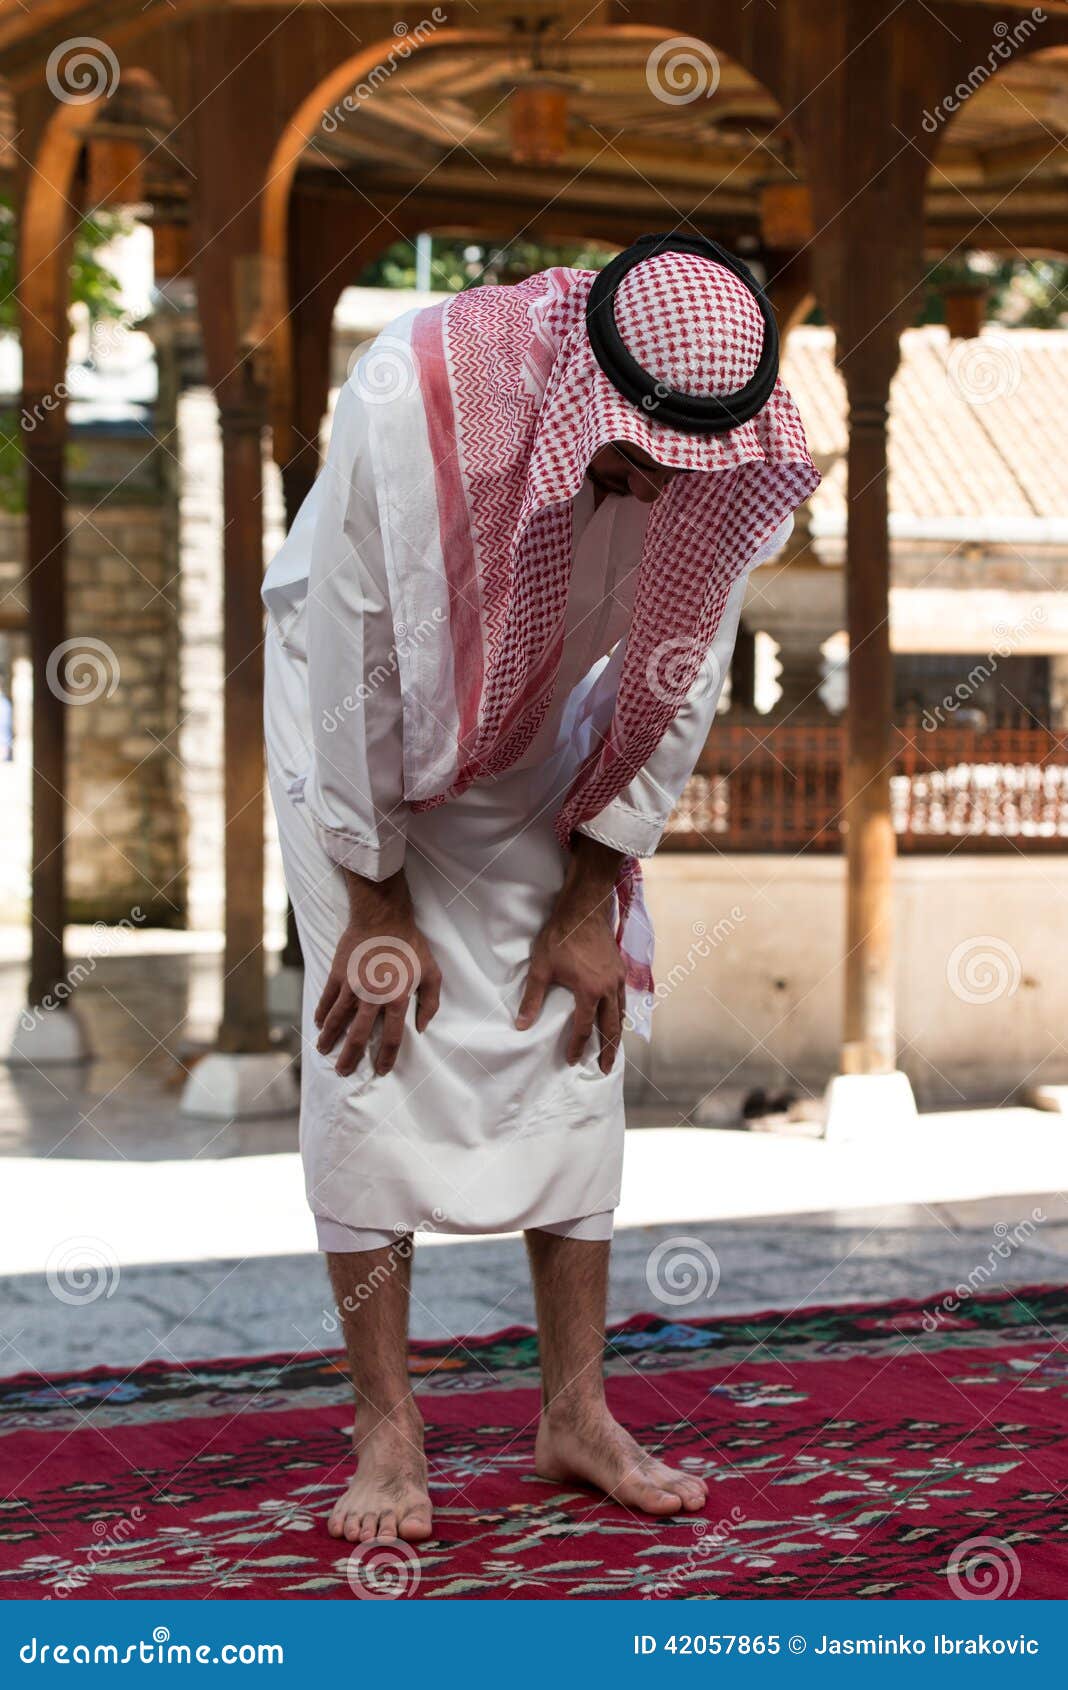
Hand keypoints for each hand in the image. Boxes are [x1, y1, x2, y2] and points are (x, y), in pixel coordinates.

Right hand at [315, 870, 440, 1076]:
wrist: (382, 917)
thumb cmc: (410, 944)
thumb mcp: (432, 973)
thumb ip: (429, 1003)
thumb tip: (422, 1027)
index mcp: (396, 999)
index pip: (391, 1037)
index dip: (385, 1058)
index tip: (380, 1070)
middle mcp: (371, 997)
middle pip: (358, 1036)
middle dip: (350, 1057)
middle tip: (343, 1072)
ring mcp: (351, 986)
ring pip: (337, 1020)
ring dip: (330, 1039)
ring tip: (324, 1051)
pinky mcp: (337, 974)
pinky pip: (326, 999)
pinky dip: (322, 1014)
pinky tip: (319, 1024)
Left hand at [516, 835, 626, 1073]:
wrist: (584, 908)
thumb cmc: (560, 936)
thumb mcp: (541, 967)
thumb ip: (532, 998)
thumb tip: (521, 1025)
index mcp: (590, 992)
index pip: (584, 1028)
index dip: (578, 1047)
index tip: (573, 1060)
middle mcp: (609, 989)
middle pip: (612, 1027)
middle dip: (609, 1050)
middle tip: (606, 1068)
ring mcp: (618, 978)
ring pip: (622, 1013)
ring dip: (618, 1032)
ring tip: (614, 1048)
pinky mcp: (620, 968)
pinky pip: (624, 997)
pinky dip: (621, 1012)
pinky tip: (617, 1015)